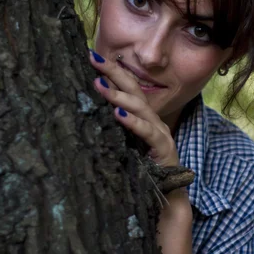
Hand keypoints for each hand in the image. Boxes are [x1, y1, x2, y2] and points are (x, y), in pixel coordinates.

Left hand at [89, 50, 178, 166]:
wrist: (167, 197)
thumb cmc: (143, 170)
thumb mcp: (124, 144)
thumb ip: (113, 129)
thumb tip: (86, 114)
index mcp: (142, 117)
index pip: (127, 88)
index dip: (112, 72)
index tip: (93, 56)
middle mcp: (152, 119)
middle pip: (134, 89)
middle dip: (114, 72)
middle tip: (94, 59)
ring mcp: (159, 132)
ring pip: (139, 107)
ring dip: (118, 94)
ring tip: (99, 85)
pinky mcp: (163, 147)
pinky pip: (147, 132)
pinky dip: (132, 122)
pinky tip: (118, 114)